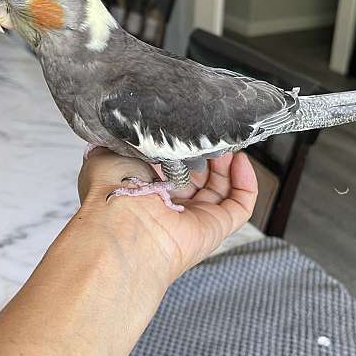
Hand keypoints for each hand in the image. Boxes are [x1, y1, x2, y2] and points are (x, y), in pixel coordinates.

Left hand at [78, 148, 257, 284]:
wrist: (123, 223)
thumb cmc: (112, 190)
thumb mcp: (109, 151)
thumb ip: (125, 140)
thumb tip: (131, 128)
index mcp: (144, 190)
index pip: (172, 168)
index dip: (185, 149)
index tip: (191, 131)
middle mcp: (170, 208)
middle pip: (201, 178)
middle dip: (210, 155)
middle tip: (212, 136)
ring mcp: (195, 218)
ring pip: (223, 190)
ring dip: (229, 165)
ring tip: (227, 144)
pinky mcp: (216, 228)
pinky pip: (241, 205)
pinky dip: (246, 182)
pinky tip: (240, 160)